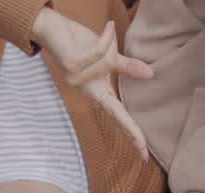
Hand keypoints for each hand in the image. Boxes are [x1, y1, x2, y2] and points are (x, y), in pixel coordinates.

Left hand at [32, 8, 152, 158]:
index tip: (143, 153)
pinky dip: (106, 36)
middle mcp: (85, 89)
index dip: (132, 132)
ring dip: (110, 42)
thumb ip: (128, 67)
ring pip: (108, 62)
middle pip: (115, 104)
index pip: (118, 115)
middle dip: (130, 117)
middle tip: (144, 147)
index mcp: (96, 91)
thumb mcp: (110, 56)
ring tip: (106, 33)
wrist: (53, 27)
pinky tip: (107, 27)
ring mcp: (76, 79)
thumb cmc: (80, 42)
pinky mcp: (71, 66)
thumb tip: (150, 74)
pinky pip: (100, 52)